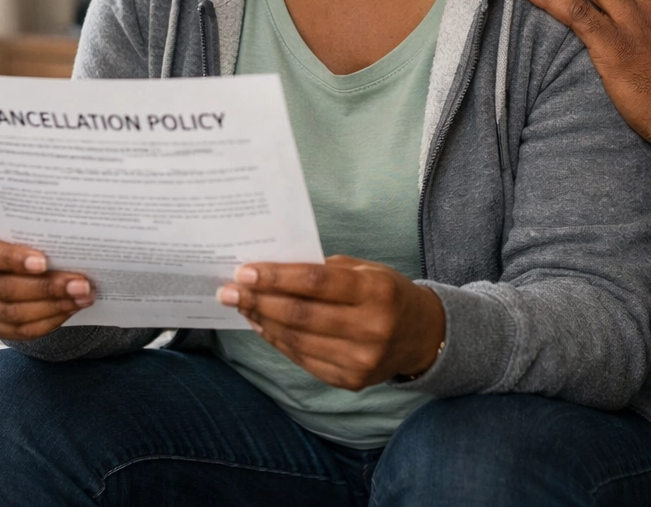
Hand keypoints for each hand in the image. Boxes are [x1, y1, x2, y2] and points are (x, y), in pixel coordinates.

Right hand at [0, 221, 94, 340]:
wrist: (4, 255)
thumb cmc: (14, 233)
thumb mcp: (14, 222)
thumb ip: (31, 227)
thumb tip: (70, 230)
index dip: (12, 258)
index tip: (44, 261)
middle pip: (3, 288)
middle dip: (46, 287)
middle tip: (80, 284)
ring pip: (13, 313)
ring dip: (54, 307)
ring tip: (82, 297)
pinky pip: (20, 330)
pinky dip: (49, 321)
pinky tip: (70, 309)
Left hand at [217, 255, 445, 390]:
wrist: (422, 335)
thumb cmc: (386, 292)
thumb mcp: (365, 270)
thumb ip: (323, 269)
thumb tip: (270, 271)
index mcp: (376, 292)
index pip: (316, 282)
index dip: (276, 277)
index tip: (245, 271)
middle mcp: (371, 329)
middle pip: (301, 315)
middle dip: (258, 301)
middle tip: (228, 290)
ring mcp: (361, 360)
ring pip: (297, 340)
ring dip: (262, 321)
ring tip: (241, 306)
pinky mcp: (350, 381)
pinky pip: (303, 359)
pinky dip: (278, 341)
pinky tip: (262, 325)